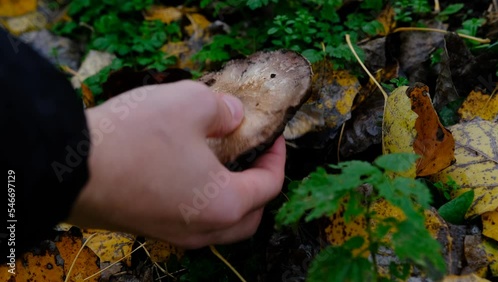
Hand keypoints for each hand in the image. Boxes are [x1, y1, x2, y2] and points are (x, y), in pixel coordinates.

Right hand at [67, 80, 285, 247]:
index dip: (278, 157)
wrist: (67, 166)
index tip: (274, 136)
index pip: (269, 186)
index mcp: (224, 204)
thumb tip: (233, 117)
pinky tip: (189, 172)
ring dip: (231, 197)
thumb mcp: (190, 103)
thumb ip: (223, 110)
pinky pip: (190, 221)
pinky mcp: (148, 228)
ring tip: (224, 164)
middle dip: (260, 186)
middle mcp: (201, 229)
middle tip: (254, 156)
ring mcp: (172, 234)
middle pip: (250, 217)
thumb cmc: (134, 137)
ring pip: (219, 224)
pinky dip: (202, 201)